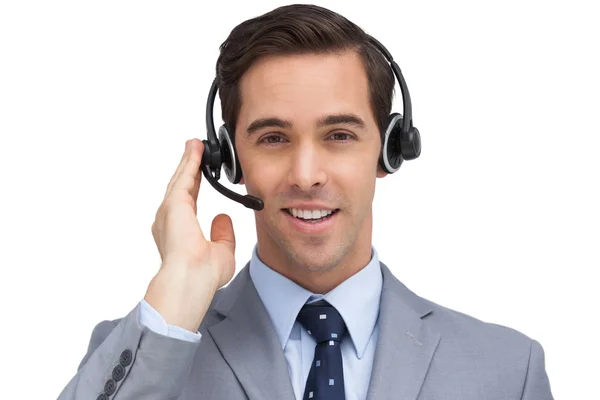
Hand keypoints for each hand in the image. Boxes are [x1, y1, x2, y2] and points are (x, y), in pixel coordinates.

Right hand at [144, 139, 235, 331]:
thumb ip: (222, 235)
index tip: (200, 172)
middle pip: (181, 185)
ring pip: (181, 178)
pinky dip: (190, 162)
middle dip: (188, 167)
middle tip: (194, 151)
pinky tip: (196, 150)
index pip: (189, 201)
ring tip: (195, 145)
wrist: (190, 281)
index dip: (194, 184)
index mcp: (179, 231)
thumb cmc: (202, 276)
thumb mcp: (221, 252)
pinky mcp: (173, 204)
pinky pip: (184, 177)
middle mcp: (170, 220)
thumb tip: (222, 218)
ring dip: (188, 161)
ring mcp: (169, 211)